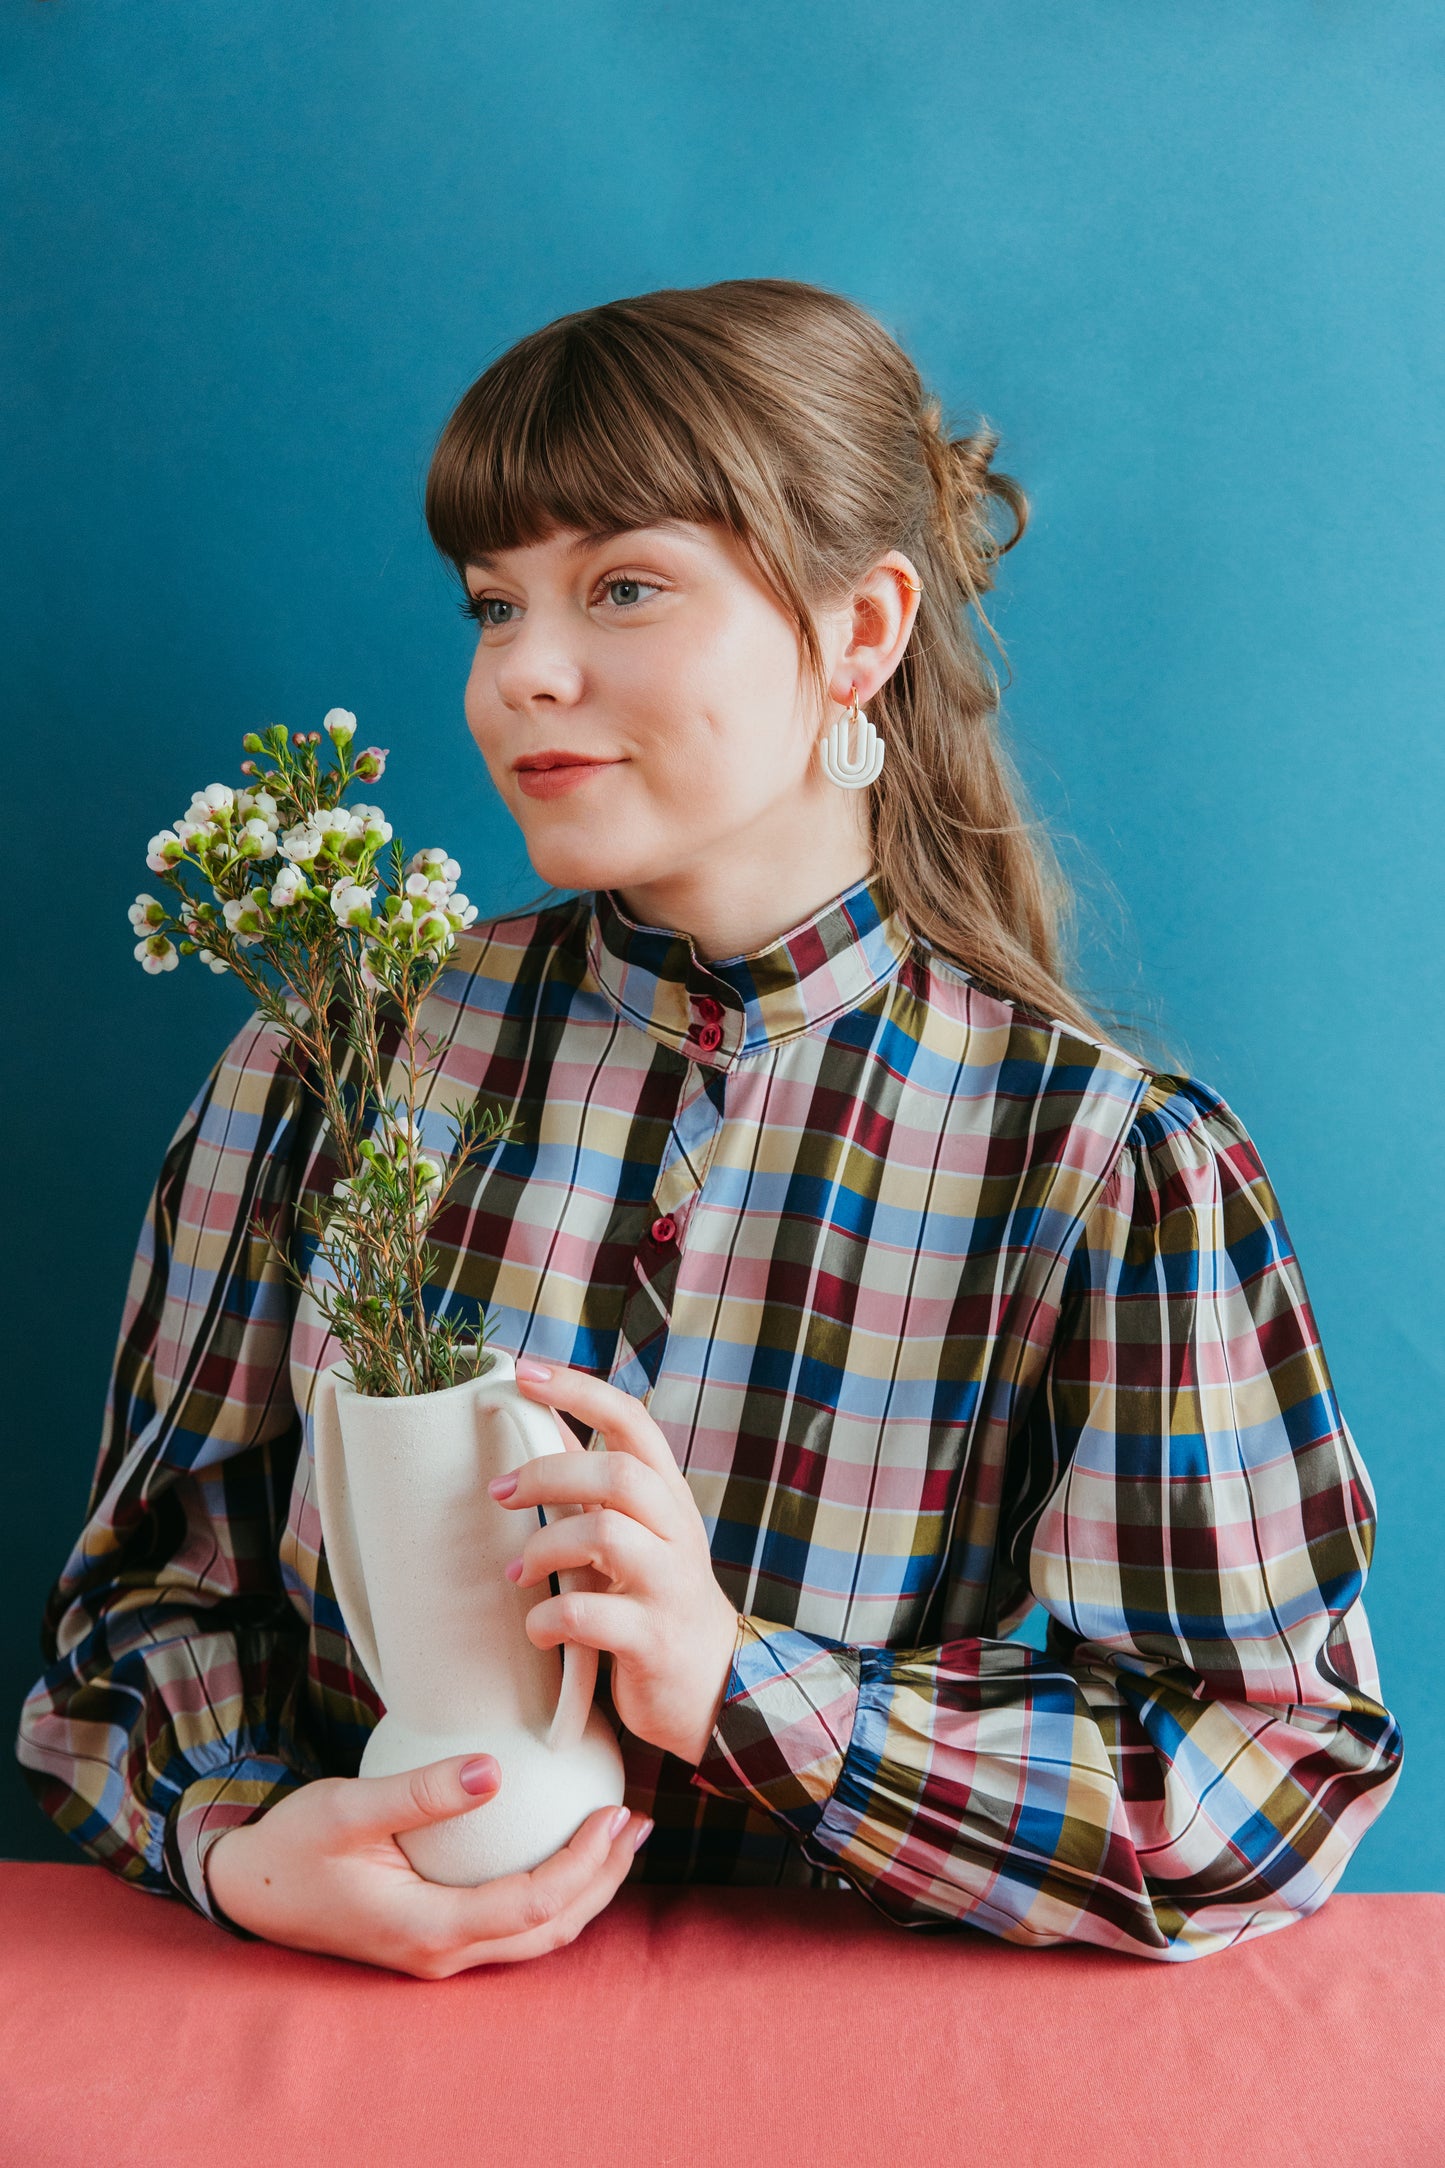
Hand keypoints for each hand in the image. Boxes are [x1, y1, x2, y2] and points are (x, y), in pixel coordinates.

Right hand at [204, 1754, 649, 1977]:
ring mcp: (438, 1956)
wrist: (249, 1889)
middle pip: (549, 1931)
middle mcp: (440, 1956)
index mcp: (426, 1930)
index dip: (584, 1864)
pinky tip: (563, 1845)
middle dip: (603, 1879)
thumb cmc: (294, 1844)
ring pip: (536, 1937)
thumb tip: (492, 1769)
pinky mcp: (435, 1940)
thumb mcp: (347, 1808)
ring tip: (617, 1834)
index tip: (614, 1812)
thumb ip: (419, 1793)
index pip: (532, 1906)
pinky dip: (552, 1890)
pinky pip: (511, 1927)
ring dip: (585, 1888)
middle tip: (637, 1820)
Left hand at [495, 1358, 741, 1765]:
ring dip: (543, 1549)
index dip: (579, 1389)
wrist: (711, 1684)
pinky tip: (538, 1629)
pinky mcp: (653, 1640)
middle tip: (499, 1492)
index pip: (631, 1420)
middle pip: (616, 1473)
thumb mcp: (635, 1530)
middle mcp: (676, 1530)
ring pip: (605, 1535)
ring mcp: (669, 1584)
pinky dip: (547, 1620)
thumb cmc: (657, 1596)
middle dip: (547, 1474)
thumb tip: (542, 1420)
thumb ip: (594, 1482)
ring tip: (517, 1574)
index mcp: (667, 1495)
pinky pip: (589, 1616)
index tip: (524, 1373)